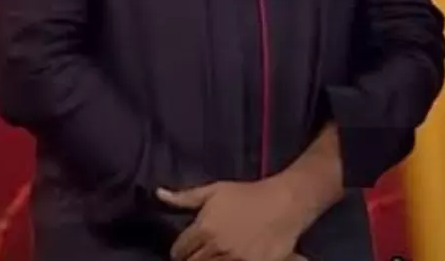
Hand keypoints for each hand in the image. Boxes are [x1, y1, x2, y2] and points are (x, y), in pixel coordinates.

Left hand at [158, 178, 311, 260]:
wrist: (286, 201)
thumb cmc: (248, 194)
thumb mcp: (215, 191)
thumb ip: (185, 197)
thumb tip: (157, 193)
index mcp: (204, 228)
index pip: (178, 252)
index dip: (181, 249)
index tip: (190, 246)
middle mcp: (216, 247)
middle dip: (193, 259)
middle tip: (203, 251)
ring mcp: (235, 260)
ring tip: (218, 254)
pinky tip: (233, 258)